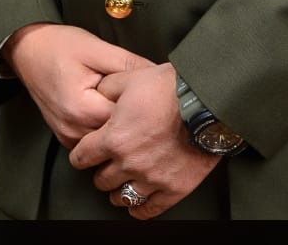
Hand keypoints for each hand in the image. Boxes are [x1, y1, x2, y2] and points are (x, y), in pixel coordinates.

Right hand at [1, 23, 152, 148]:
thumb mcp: (96, 48)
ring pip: (107, 138)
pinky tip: (110, 106)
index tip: (149, 92)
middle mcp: (73, 130)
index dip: (140, 105)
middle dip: (132, 115)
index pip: (125, 120)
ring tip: (124, 99)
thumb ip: (127, 63)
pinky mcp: (67, 136)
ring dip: (118, 122)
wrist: (27, 50)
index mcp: (80, 110)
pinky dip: (105, 124)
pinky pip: (95, 137)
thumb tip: (156, 74)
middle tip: (141, 94)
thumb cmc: (58, 46)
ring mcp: (68, 137)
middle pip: (117, 133)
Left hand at [69, 61, 218, 218]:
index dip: (81, 153)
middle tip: (108, 162)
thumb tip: (98, 94)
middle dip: (101, 170)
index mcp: (115, 138)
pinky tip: (139, 200)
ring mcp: (151, 179)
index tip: (86, 152)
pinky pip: (148, 210)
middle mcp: (129, 163)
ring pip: (121, 198)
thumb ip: (109, 89)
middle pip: (101, 180)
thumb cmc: (172, 88)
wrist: (206, 100)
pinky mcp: (173, 188)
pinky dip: (139, 208)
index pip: (82, 157)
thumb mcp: (131, 77)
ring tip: (122, 181)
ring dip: (118, 190)